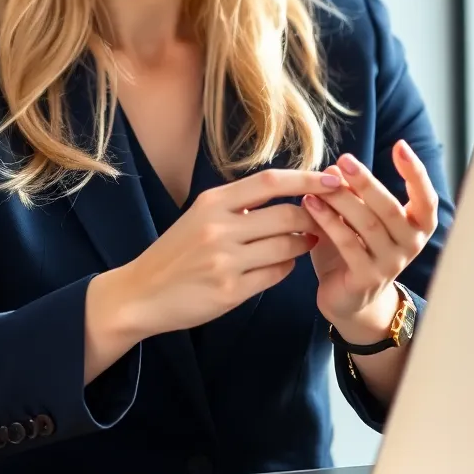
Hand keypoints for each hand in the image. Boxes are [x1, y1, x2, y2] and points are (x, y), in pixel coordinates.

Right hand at [118, 169, 333, 338]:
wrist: (140, 293)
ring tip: (304, 243)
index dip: (306, 179)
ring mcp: (225, 260)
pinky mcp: (230, 290)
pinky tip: (281, 265)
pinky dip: (285, 267)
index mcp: (211, 202)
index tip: (333, 180)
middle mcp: (219, 227)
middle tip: (323, 222)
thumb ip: (237, 206)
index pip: (270, 182)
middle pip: (287, 215)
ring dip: (303, 244)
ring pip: (287, 246)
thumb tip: (286, 196)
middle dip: (313, 219)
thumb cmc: (175, 253)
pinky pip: (276, 274)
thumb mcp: (198, 217)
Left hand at [302, 140, 437, 337]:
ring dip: (341, 200)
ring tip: (318, 182)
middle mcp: (410, 245)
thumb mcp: (355, 217)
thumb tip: (334, 167)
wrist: (349, 298)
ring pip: (367, 225)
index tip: (401, 145)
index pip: (425, 198)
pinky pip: (348, 244)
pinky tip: (309, 204)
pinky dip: (328, 221)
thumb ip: (350, 194)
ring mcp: (391, 264)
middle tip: (344, 160)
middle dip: (366, 182)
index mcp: (416, 227)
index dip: (416, 173)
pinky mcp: (367, 278)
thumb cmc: (355, 250)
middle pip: (389, 208)